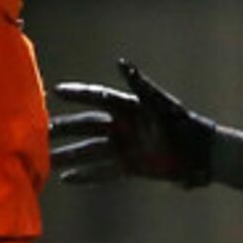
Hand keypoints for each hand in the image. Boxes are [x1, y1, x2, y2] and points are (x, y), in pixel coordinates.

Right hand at [49, 61, 215, 186]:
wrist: (202, 154)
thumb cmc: (183, 124)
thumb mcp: (160, 104)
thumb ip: (139, 84)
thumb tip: (121, 63)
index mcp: (129, 106)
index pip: (97, 97)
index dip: (78, 94)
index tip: (55, 91)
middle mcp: (123, 125)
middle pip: (87, 125)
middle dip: (64, 128)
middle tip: (41, 131)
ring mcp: (125, 146)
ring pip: (90, 151)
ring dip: (69, 155)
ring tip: (46, 160)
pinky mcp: (130, 166)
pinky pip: (103, 171)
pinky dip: (86, 176)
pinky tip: (66, 179)